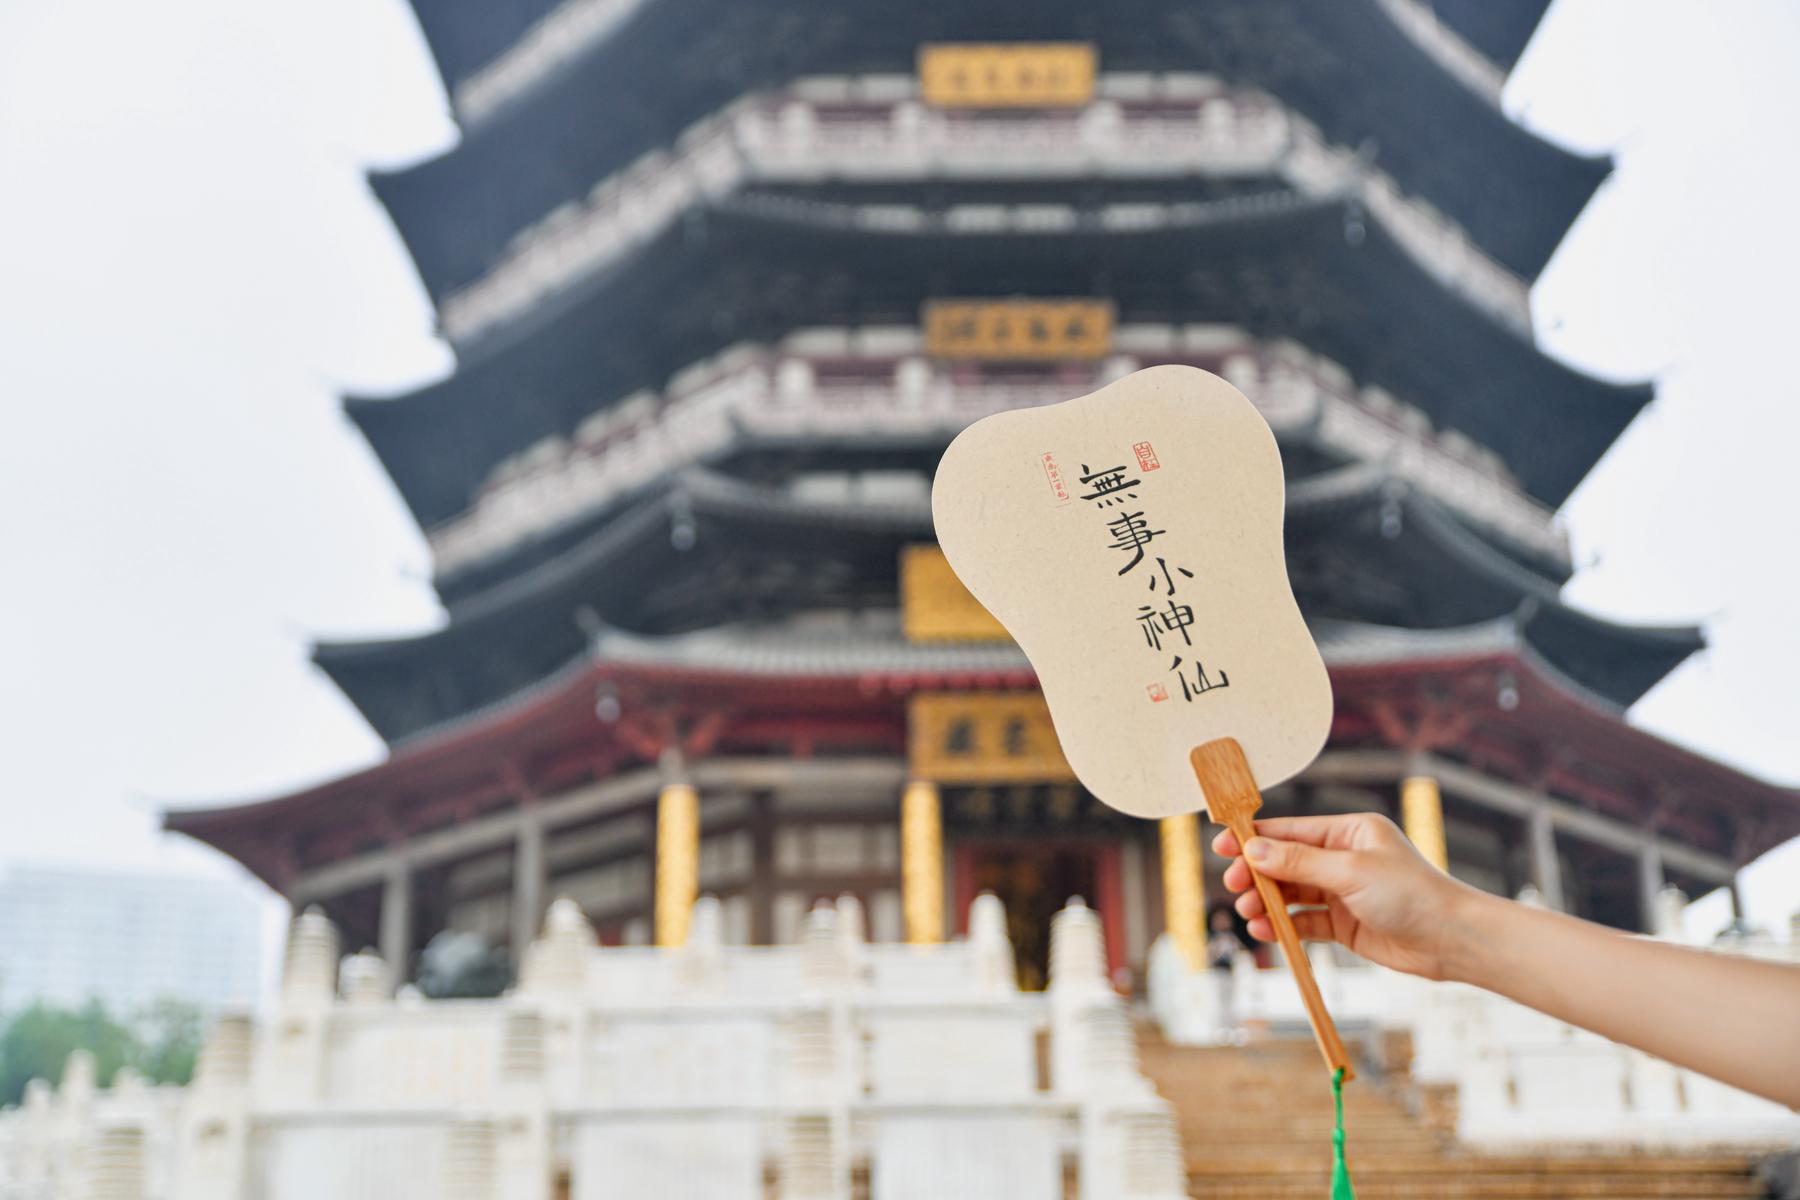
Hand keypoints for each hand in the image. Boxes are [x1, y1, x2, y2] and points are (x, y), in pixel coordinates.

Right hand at [1213, 812, 1483, 980]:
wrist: (1452, 942)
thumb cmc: (1412, 895)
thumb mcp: (1351, 871)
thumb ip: (1299, 862)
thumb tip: (1254, 851)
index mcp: (1350, 832)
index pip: (1291, 830)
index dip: (1254, 838)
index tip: (1222, 845)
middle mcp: (1344, 858)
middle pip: (1285, 863)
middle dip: (1257, 875)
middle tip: (1234, 886)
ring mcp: (1343, 892)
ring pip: (1291, 893)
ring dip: (1267, 902)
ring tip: (1249, 913)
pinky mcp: (1344, 924)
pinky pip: (1304, 921)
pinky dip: (1283, 925)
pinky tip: (1265, 930)